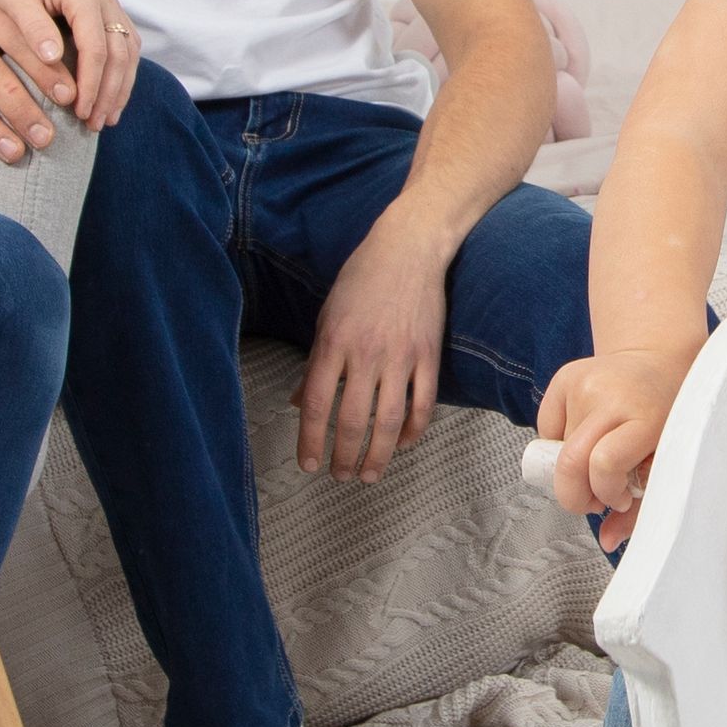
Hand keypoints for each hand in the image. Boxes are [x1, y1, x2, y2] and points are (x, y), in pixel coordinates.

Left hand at [0, 0, 142, 131]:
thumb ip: (33, 26)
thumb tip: (54, 57)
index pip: (97, 47)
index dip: (92, 83)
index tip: (80, 112)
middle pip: (120, 53)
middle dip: (110, 92)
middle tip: (95, 124)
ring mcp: (108, 5)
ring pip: (129, 52)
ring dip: (120, 87)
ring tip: (105, 119)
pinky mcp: (105, 13)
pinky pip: (125, 47)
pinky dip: (121, 75)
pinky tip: (108, 97)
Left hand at [297, 235, 452, 480]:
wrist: (409, 250)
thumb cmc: (361, 278)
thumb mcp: (327, 315)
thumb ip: (315, 361)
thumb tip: (297, 400)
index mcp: (334, 343)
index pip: (315, 402)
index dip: (310, 438)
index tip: (308, 463)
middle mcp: (366, 354)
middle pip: (352, 419)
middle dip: (344, 456)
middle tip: (339, 476)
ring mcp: (401, 357)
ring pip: (389, 420)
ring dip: (378, 455)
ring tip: (369, 475)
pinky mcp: (429, 356)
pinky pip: (423, 404)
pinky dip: (413, 431)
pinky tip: (401, 445)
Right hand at [535, 334, 689, 545]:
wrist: (659, 360)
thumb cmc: (668, 418)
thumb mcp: (665, 460)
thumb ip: (639, 506)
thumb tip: (607, 543)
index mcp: (647, 416)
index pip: (605, 464)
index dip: (604, 492)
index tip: (618, 499)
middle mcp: (612, 395)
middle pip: (570, 462)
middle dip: (574, 495)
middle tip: (591, 500)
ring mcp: (584, 382)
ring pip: (557, 449)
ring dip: (573, 468)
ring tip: (597, 461)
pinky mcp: (563, 377)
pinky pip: (546, 428)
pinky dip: (561, 443)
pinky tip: (586, 435)